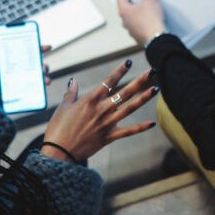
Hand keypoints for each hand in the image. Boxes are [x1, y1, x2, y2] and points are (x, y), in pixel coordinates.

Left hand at [0, 35, 51, 101]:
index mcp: (9, 65)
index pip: (25, 55)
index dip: (38, 49)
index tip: (47, 47)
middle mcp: (16, 74)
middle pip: (35, 66)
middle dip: (43, 65)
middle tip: (43, 67)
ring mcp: (20, 84)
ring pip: (37, 78)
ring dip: (45, 77)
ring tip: (45, 80)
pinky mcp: (22, 94)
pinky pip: (35, 90)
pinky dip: (42, 88)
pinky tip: (43, 87)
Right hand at [41, 61, 157, 161]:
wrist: (59, 152)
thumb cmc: (58, 129)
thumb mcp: (63, 108)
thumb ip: (71, 93)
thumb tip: (73, 80)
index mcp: (90, 100)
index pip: (109, 81)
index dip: (120, 71)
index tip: (129, 62)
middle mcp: (102, 109)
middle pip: (125, 92)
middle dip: (140, 80)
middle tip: (153, 71)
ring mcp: (107, 123)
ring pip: (130, 108)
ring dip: (144, 98)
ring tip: (156, 89)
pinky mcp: (109, 136)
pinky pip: (128, 132)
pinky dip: (140, 128)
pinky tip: (152, 123)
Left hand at [116, 0, 165, 44]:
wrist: (157, 39)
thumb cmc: (151, 21)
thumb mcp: (150, 1)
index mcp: (124, 11)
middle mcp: (124, 21)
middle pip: (126, 8)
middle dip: (134, 3)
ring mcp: (130, 30)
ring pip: (132, 18)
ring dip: (138, 13)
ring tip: (149, 10)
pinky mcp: (137, 36)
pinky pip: (138, 26)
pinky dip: (143, 22)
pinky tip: (152, 21)